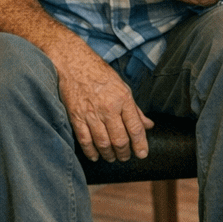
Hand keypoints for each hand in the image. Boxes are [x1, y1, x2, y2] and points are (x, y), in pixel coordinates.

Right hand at [49, 41, 153, 161]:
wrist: (74, 63)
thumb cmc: (100, 74)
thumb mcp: (123, 87)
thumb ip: (135, 109)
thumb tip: (148, 125)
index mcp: (123, 99)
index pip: (135, 128)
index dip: (141, 144)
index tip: (142, 154)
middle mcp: (108, 108)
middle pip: (120, 140)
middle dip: (124, 153)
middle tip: (125, 157)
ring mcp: (91, 114)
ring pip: (103, 143)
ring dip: (109, 155)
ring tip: (112, 158)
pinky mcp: (76, 117)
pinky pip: (85, 140)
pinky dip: (90, 152)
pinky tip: (95, 156)